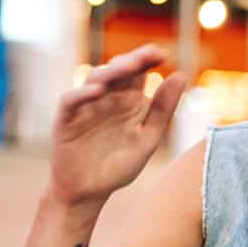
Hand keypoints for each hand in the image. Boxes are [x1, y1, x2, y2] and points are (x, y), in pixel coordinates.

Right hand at [48, 44, 186, 209]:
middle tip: (149, 54)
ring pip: (94, 80)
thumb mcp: (147, 137)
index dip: (147, 59)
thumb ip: (162, 109)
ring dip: (110, 72)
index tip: (163, 53)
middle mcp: (105, 100)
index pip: (137, 73)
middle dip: (132, 61)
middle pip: (117, 72)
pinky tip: (98, 90)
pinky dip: (82, 93)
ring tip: (127, 67)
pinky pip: (71, 101)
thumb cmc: (117, 166)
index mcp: (126, 102)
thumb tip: (181, 75)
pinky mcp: (66, 121)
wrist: (88, 193)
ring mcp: (85, 108)